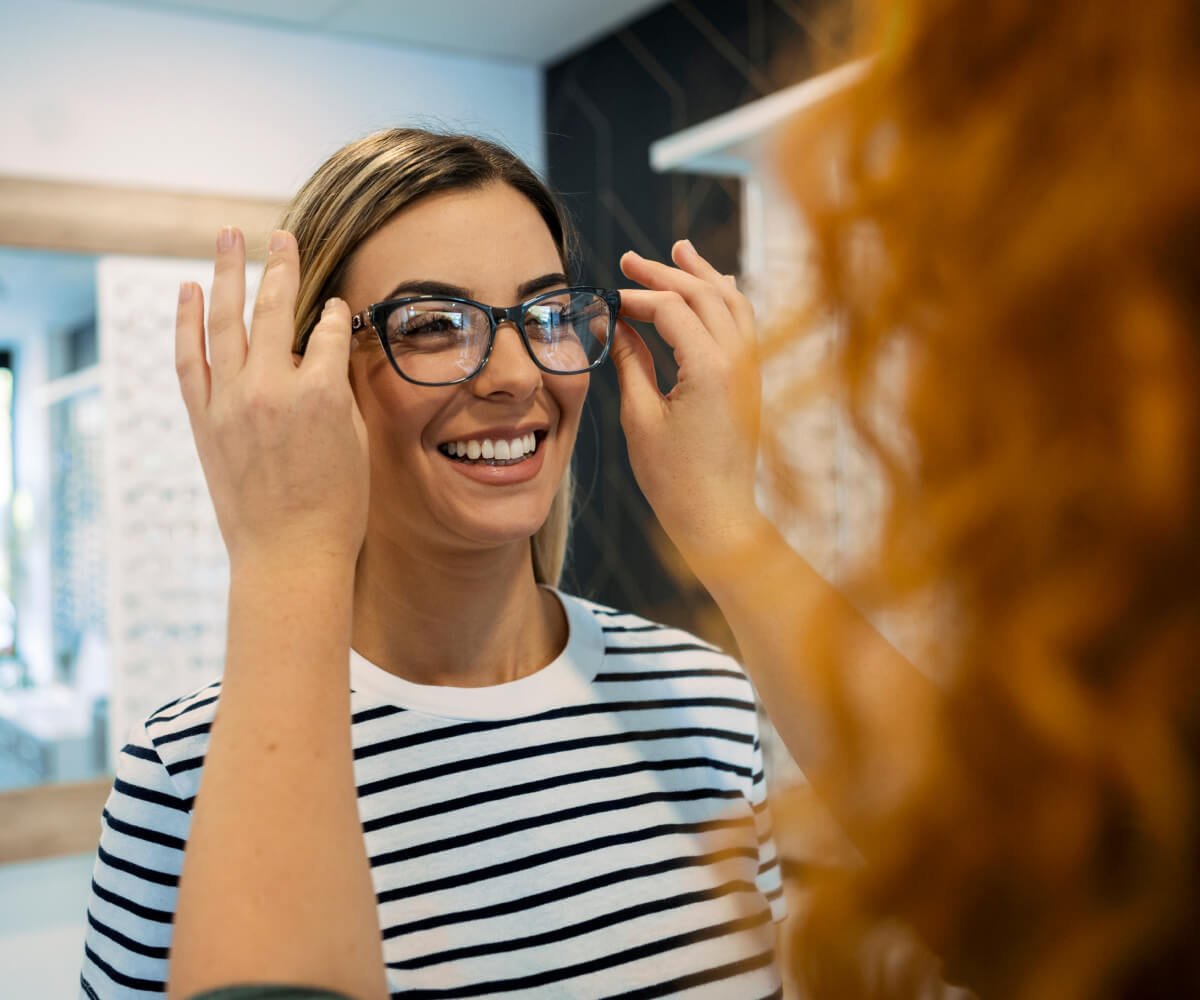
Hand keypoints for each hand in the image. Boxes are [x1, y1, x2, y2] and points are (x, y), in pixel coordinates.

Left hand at [175, 227, 367, 572]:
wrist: (288, 554)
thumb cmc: (336, 507)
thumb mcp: (356, 443)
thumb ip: (339, 391)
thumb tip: (327, 355)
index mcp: (321, 393)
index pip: (327, 331)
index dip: (335, 315)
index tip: (336, 307)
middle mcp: (272, 388)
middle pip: (275, 309)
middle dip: (281, 267)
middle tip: (282, 237)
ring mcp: (231, 401)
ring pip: (225, 320)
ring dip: (227, 273)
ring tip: (229, 237)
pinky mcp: (203, 418)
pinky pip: (189, 358)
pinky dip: (185, 320)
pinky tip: (187, 288)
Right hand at [611, 239, 765, 568]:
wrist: (718, 516)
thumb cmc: (674, 478)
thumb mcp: (640, 418)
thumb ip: (630, 363)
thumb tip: (614, 325)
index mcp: (709, 369)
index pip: (671, 309)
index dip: (636, 297)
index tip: (608, 300)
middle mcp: (739, 361)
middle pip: (704, 294)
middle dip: (666, 273)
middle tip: (630, 259)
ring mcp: (751, 369)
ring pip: (732, 302)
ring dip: (703, 275)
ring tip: (680, 252)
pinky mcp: (751, 381)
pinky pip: (744, 325)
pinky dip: (725, 300)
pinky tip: (713, 287)